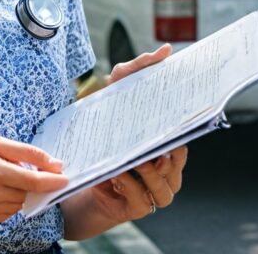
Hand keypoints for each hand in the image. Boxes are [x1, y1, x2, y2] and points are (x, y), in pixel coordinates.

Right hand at [0, 135, 67, 225]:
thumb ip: (26, 152)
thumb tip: (55, 163)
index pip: (33, 181)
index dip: (53, 181)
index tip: (67, 177)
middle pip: (29, 192)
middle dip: (33, 182)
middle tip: (20, 167)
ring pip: (21, 202)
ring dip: (21, 190)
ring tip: (3, 176)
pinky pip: (10, 211)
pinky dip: (10, 199)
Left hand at [95, 45, 185, 223]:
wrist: (72, 170)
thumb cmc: (102, 128)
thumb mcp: (115, 91)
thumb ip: (138, 68)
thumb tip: (166, 50)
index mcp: (166, 143)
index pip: (184, 135)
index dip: (186, 125)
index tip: (182, 112)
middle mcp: (166, 168)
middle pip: (178, 160)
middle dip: (170, 149)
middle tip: (159, 137)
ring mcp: (153, 190)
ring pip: (165, 185)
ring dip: (151, 172)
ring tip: (138, 158)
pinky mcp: (135, 207)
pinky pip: (140, 199)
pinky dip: (130, 186)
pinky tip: (116, 173)